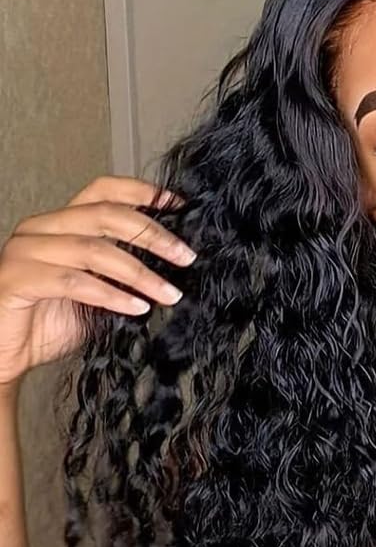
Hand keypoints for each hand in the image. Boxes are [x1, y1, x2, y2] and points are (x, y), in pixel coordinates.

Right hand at [0, 176, 195, 391]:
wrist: (6, 355)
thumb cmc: (49, 324)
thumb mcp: (99, 294)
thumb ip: (124, 275)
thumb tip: (172, 268)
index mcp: (62, 224)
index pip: (102, 191)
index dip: (142, 192)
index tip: (179, 205)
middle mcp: (41, 229)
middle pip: (104, 215)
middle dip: (152, 235)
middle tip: (186, 257)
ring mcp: (25, 251)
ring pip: (93, 249)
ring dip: (139, 273)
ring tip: (169, 293)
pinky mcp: (16, 278)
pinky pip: (72, 281)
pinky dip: (110, 294)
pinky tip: (136, 308)